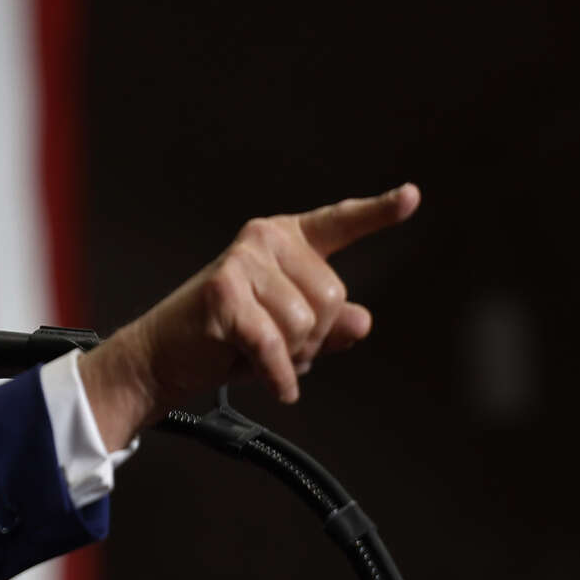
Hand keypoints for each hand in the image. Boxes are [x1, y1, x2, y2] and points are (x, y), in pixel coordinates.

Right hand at [78, 184, 419, 446]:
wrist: (167, 357)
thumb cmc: (230, 340)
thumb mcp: (291, 335)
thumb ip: (331, 327)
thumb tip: (363, 321)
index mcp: (287, 241)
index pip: (339, 224)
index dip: (379, 212)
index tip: (412, 196)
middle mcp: (265, 239)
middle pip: (333, 297)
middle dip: (314, 338)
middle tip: (276, 345)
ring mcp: (243, 260)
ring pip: (307, 324)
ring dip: (292, 356)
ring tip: (259, 353)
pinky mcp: (224, 291)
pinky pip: (276, 344)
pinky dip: (278, 375)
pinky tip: (272, 383)